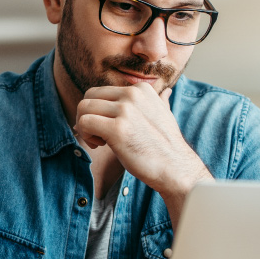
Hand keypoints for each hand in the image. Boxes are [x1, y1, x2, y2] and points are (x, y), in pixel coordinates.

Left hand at [74, 83, 212, 215]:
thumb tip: (166, 92)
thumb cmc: (166, 147)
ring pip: (83, 108)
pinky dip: (85, 135)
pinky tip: (98, 145)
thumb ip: (160, 101)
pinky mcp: (117, 129)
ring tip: (97, 141)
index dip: (98, 110)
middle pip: (89, 96)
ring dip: (84, 127)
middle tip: (96, 135)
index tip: (106, 127)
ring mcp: (125, 110)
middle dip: (86, 115)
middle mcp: (132, 94)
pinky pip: (84, 122)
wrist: (176, 169)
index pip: (102, 91)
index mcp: (141, 89)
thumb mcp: (165, 115)